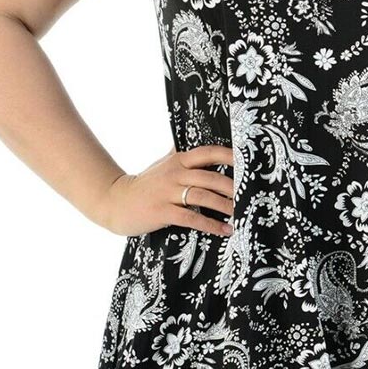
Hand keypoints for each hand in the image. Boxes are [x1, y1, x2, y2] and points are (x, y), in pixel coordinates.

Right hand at [98, 143, 235, 236]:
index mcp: (178, 159)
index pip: (208, 152)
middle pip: (211, 177)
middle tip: (250, 195)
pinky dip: (211, 225)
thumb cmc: (146, 183)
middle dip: (233, 187)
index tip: (248, 161)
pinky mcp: (163, 212)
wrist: (116, 201)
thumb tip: (200, 138)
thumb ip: (181, 154)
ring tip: (242, 214)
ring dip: (226, 206)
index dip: (229, 155)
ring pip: (204, 197)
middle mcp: (175, 173)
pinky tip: (225, 230)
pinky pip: (192, 218)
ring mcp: (168, 192)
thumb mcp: (163, 164)